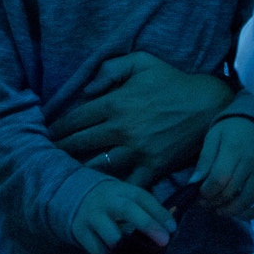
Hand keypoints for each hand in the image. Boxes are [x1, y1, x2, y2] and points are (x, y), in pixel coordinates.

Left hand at [49, 52, 233, 188]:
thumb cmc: (173, 81)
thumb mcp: (142, 62)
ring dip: (78, 170)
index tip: (47, 133)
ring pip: (97, 166)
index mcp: (116, 103)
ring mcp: (137, 151)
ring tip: (65, 174)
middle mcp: (122, 129)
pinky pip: (128, 184)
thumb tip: (87, 89)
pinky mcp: (152, 167)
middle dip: (60, 150)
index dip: (57, 127)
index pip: (76, 118)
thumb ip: (110, 68)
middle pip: (80, 144)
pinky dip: (113, 189)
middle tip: (47, 155)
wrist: (207, 106)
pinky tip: (99, 192)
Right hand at [70, 179, 174, 253]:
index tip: (172, 228)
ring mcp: (92, 217)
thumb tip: (172, 229)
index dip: (158, 211)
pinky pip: (98, 251)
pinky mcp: (81, 233)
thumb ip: (148, 211)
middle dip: (146, 224)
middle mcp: (107, 201)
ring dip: (128, 249)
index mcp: (121, 190)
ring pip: (111, 235)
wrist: (77, 198)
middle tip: (164, 240)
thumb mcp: (127, 199)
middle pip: (126, 209)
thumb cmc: (112, 203)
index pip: (142, 196)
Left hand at [192, 117, 253, 218]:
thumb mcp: (214, 136)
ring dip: (231, 211)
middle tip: (206, 204)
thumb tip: (194, 183)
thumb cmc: (232, 129)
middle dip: (215, 202)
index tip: (199, 194)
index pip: (219, 179)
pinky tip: (242, 215)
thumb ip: (204, 159)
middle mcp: (252, 162)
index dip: (207, 192)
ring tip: (219, 210)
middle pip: (231, 191)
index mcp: (234, 149)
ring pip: (248, 200)